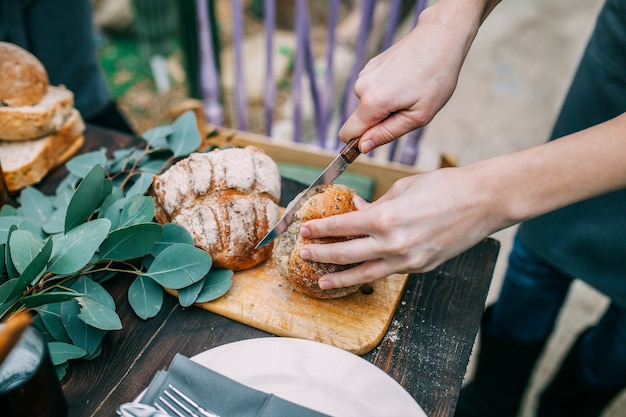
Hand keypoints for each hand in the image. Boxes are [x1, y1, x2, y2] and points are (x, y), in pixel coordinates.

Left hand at [299, 167, 498, 288]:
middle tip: (304, 255)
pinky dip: (370, 274)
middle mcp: (393, 243)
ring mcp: (408, 260)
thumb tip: (356, 211)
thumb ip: (375, 205)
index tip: (305, 229)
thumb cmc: (445, 187)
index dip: (320, 229)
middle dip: (321, 254)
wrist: (483, 202)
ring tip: (322, 280)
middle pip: (346, 253)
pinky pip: (388, 272)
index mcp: (386, 218)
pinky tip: (358, 273)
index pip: (342, 227)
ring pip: (365, 274)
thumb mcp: (403, 188)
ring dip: (340, 277)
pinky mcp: (420, 268)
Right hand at [339, 4, 481, 152]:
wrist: (440, 37)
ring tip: (410, 91)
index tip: (377, 141)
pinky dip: (388, 90)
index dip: (359, 143)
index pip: (347, 134)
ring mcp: (365, 74)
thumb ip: (387, 134)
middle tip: (409, 108)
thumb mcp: (418, 116)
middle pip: (361, 119)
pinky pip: (374, 90)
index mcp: (372, 102)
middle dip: (380, 121)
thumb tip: (363, 147)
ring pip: (369, 104)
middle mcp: (362, 87)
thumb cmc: (435, 77)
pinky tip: (406, 79)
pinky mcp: (370, 66)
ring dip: (386, 105)